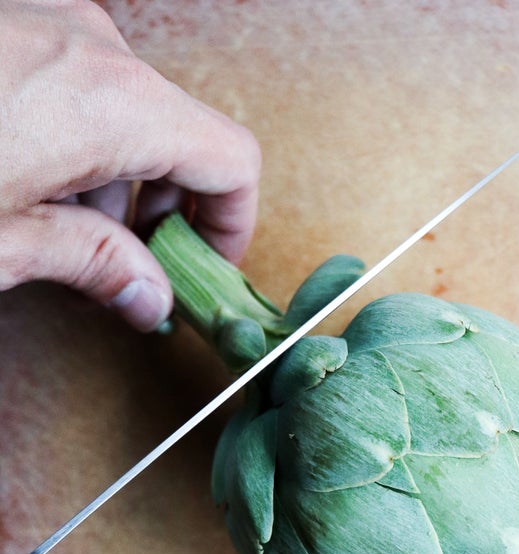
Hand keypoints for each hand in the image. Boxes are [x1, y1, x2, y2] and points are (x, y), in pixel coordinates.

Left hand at [0, 0, 260, 330]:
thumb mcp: (4, 241)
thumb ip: (93, 265)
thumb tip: (148, 298)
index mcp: (112, 102)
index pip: (230, 162)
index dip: (233, 225)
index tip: (211, 267)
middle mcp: (93, 47)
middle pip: (181, 139)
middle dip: (168, 213)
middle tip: (139, 269)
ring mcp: (52, 23)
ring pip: (129, 114)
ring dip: (119, 182)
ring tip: (73, 239)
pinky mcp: (18, 21)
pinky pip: (82, 86)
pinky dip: (81, 143)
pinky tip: (40, 189)